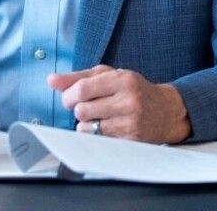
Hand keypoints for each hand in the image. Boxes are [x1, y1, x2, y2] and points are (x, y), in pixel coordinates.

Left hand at [49, 65, 191, 142]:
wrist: (166, 111)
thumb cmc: (132, 90)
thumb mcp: (110, 76)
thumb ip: (79, 77)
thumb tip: (51, 80)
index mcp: (123, 79)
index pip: (82, 89)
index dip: (69, 96)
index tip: (71, 98)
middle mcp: (128, 100)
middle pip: (81, 111)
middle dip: (79, 111)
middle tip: (89, 107)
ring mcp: (130, 123)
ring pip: (86, 129)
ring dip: (86, 125)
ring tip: (100, 118)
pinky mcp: (130, 141)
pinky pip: (97, 141)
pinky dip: (96, 136)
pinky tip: (108, 128)